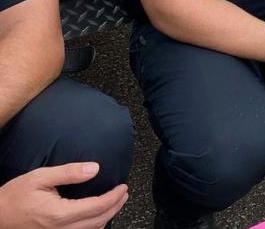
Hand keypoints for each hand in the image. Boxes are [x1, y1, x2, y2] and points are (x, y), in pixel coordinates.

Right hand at [0, 163, 128, 228]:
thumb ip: (69, 172)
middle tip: (123, 193)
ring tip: (115, 202)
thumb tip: (94, 168)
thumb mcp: (40, 177)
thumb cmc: (13, 197)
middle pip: (100, 220)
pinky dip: (94, 225)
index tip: (123, 187)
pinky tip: (97, 216)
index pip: (98, 206)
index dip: (114, 197)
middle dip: (116, 206)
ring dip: (107, 216)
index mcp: (60, 214)